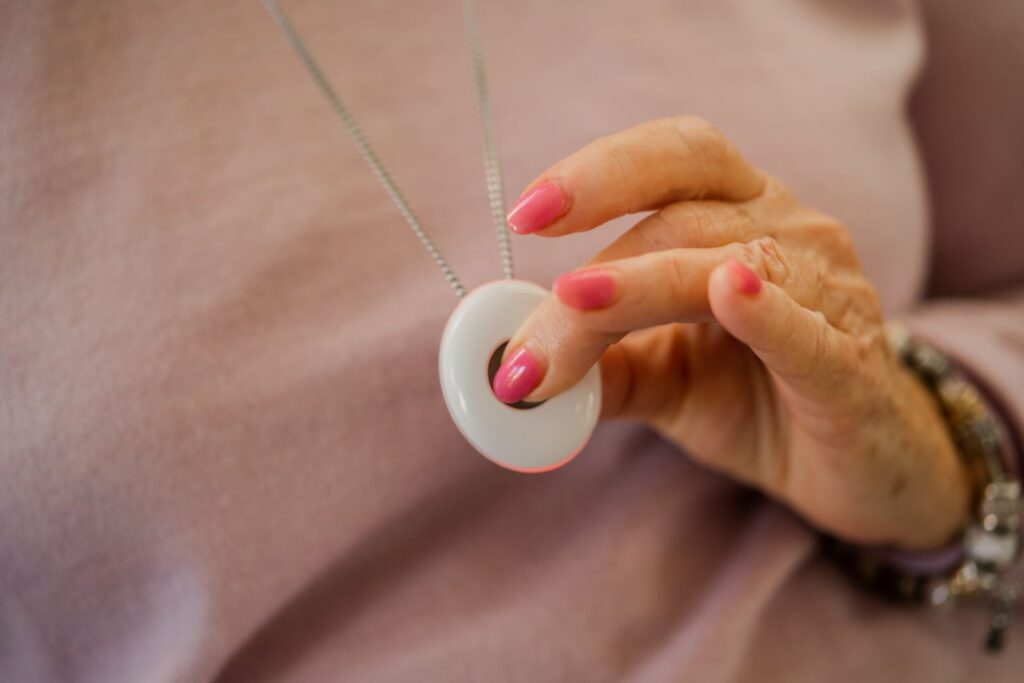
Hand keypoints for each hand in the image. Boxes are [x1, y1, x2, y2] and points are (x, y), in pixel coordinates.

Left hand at [494, 117, 969, 549]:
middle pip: (689, 211)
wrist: (860, 469)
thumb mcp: (663, 379)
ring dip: (640, 288)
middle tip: (533, 318)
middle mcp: (791, 234)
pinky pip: (809, 329)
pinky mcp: (854, 367)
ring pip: (734, 261)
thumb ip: (599, 364)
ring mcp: (831, 295)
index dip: (601, 172)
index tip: (524, 215)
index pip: (673, 161)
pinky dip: (767, 310)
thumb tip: (510, 370)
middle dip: (600, 264)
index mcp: (740, 217)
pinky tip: (729, 290)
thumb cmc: (759, 403)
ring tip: (571, 311)